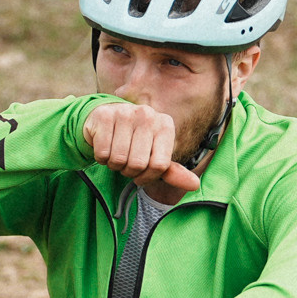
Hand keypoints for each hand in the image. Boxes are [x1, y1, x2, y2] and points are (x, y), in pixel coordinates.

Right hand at [83, 102, 200, 199]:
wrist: (107, 120)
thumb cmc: (135, 142)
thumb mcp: (156, 156)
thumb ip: (173, 172)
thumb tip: (195, 185)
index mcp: (165, 124)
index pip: (160, 166)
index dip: (147, 177)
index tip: (141, 174)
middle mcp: (148, 114)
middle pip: (138, 164)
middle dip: (128, 171)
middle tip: (126, 162)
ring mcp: (125, 112)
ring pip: (119, 159)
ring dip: (114, 165)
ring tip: (115, 154)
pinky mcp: (104, 116)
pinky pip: (103, 153)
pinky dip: (101, 158)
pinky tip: (105, 147)